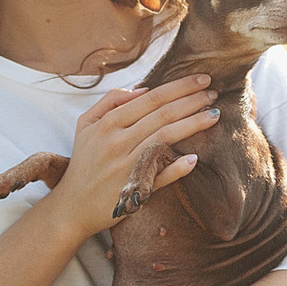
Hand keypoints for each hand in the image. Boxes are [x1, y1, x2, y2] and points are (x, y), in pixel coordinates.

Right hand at [44, 75, 218, 241]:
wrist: (72, 206)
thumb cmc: (83, 162)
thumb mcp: (86, 124)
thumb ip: (110, 102)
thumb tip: (141, 90)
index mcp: (108, 124)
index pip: (151, 98)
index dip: (179, 87)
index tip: (201, 79)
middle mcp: (118, 142)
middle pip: (163, 115)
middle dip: (192, 100)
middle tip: (214, 92)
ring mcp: (127, 166)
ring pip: (165, 138)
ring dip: (193, 124)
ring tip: (214, 114)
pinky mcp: (134, 190)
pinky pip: (160, 176)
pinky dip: (177, 167)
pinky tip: (194, 158)